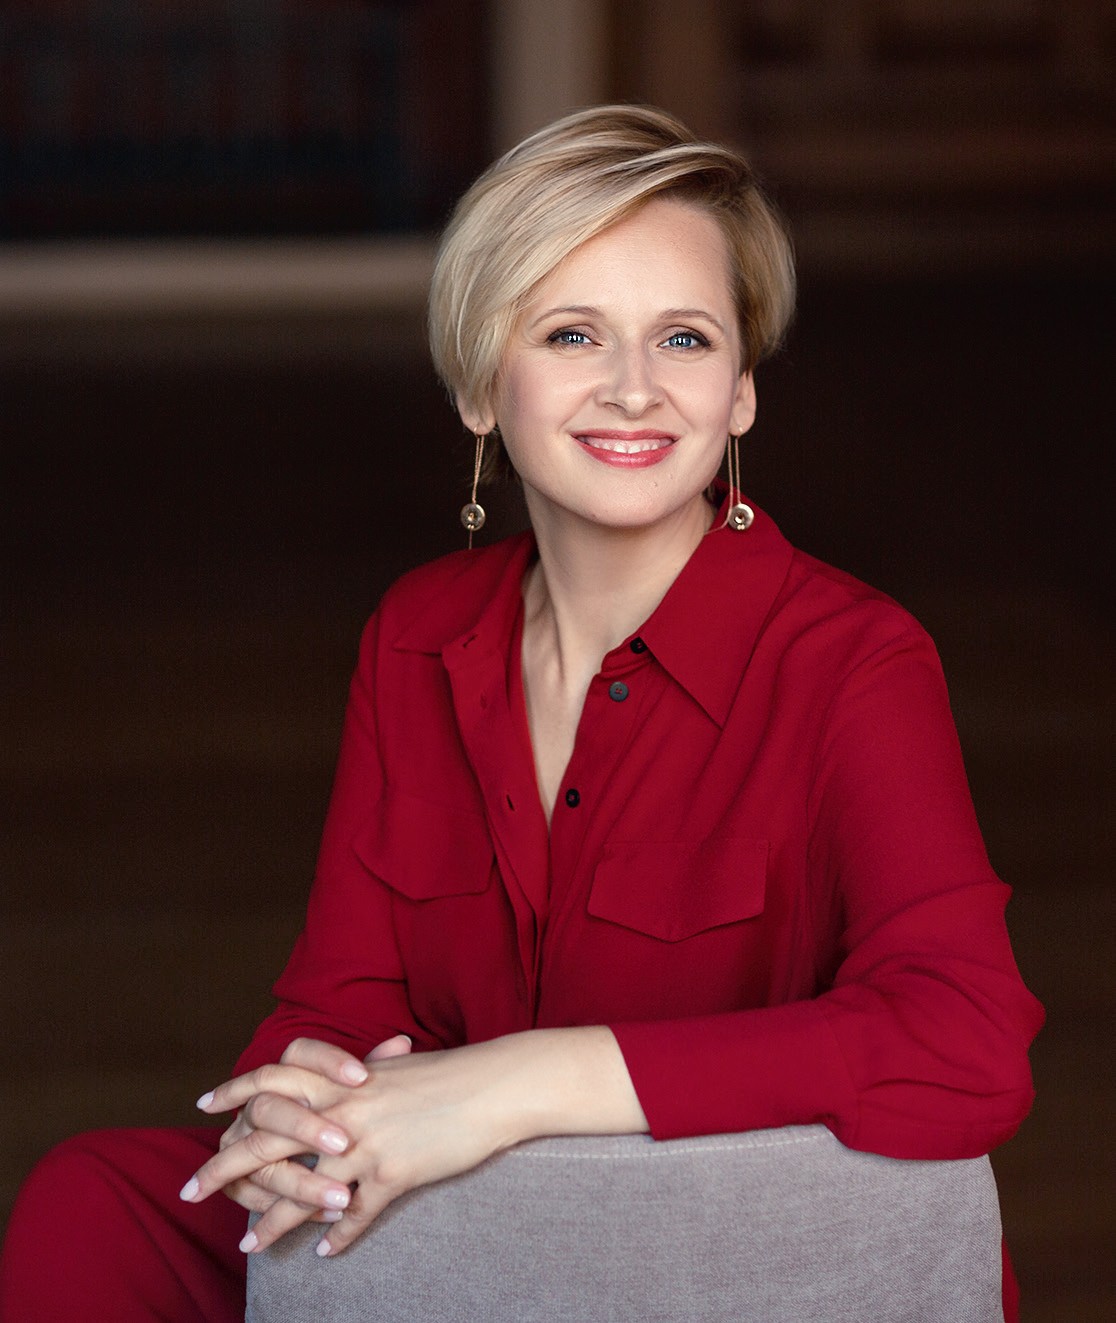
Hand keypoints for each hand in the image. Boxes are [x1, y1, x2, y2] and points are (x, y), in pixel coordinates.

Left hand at [184, 1037, 528, 1255]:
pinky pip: (355, 1216)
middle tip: (191, 1192)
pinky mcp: (392, 1175)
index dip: (235, 1096)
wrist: (493, 1086)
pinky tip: (327, 1253)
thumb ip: (358, 1078)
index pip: (271, 1084)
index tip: (206, 1109)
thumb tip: (340, 1083)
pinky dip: (339, 1237)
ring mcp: (365, 1146)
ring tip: (250, 1247)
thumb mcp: (393, 1067)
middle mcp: (342, 1111)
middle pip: (265, 1143)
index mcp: (340, 1078)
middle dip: (223, 1171)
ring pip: (301, 1192)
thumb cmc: (448, 1074)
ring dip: (271, 1224)